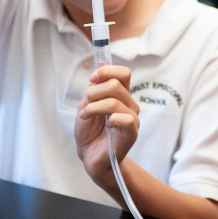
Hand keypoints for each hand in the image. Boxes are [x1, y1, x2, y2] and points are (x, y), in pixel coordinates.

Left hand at [75, 65, 139, 183]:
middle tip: (85, 107)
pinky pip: (125, 119)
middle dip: (93, 93)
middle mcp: (129, 104)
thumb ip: (95, 87)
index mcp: (121, 95)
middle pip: (115, 85)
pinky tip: (105, 126)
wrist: (89, 156)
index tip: (92, 79)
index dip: (107, 71)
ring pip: (114, 102)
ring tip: (85, 117)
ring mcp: (132, 118)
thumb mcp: (87, 104)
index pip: (123, 73)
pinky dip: (109, 119)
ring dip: (93, 109)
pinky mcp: (132, 132)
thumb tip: (101, 62)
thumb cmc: (89, 131)